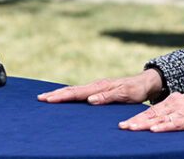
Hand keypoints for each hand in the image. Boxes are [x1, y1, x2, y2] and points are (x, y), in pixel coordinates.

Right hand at [37, 69, 163, 104]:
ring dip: (58, 94)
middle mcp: (94, 86)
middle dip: (54, 94)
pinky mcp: (97, 90)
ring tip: (45, 97)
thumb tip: (89, 100)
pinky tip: (62, 97)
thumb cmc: (135, 90)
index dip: (60, 96)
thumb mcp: (124, 95)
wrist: (144, 83)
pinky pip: (78, 92)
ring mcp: (95, 87)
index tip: (47, 99)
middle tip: (39, 98)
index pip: (75, 92)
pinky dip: (67, 94)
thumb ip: (107, 97)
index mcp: (98, 87)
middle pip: (70, 90)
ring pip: (73, 90)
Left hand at [118, 92, 183, 137]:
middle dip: (135, 120)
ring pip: (159, 118)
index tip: (125, 123)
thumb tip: (157, 126)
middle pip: (151, 113)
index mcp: (172, 100)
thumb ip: (171, 117)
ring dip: (144, 124)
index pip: (151, 110)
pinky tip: (153, 130)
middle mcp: (175, 103)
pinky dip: (163, 127)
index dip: (137, 117)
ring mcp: (182, 110)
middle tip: (122, 126)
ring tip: (131, 128)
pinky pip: (174, 124)